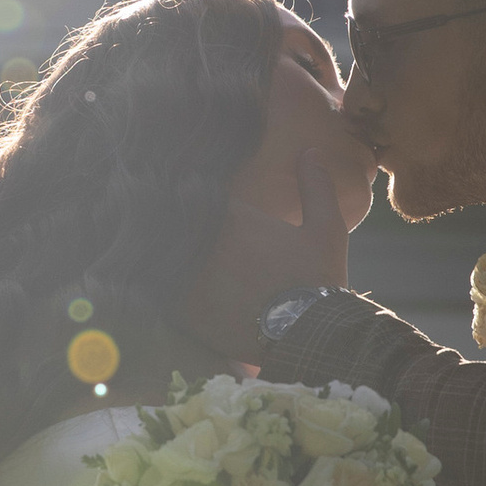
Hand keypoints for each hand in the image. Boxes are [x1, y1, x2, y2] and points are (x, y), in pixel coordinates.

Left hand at [177, 144, 351, 364]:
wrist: (306, 335)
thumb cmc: (317, 280)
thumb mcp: (326, 229)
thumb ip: (316, 187)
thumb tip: (311, 150)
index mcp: (231, 216)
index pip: (194, 196)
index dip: (193, 201)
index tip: (196, 208)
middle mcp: (203, 242)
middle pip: (173, 226)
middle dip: (174, 229)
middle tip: (171, 236)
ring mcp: (189, 276)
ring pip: (163, 257)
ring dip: (166, 259)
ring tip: (169, 265)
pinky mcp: (181, 310)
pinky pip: (160, 294)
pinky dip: (162, 292)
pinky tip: (170, 295)